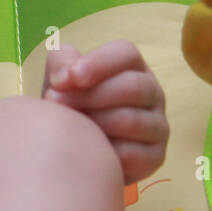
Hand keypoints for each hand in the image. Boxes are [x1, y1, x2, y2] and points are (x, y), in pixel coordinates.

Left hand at [41, 40, 168, 184]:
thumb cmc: (70, 106)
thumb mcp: (62, 80)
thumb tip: (67, 74)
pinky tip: (85, 153)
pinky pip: (132, 153)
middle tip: (54, 102)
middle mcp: (152, 93)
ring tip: (67, 128)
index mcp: (132, 67)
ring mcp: (157, 126)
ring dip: (93, 123)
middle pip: (132, 86)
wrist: (76, 151)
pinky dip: (104, 153)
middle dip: (89, 95)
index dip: (98, 62)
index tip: (70, 76)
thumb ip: (61, 63)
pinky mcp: (155, 156)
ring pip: (131, 120)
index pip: (126, 53)